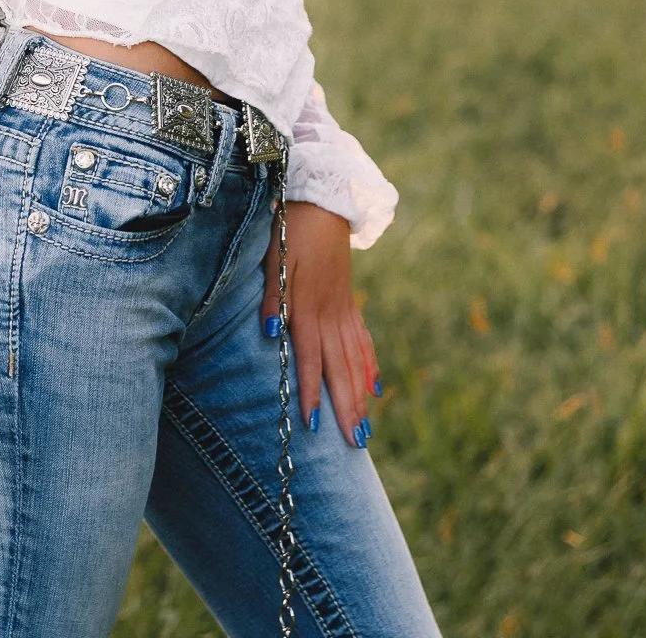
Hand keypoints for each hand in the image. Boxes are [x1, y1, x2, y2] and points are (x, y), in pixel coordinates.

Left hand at [261, 200, 378, 445]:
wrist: (323, 202)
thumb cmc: (292, 231)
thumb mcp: (275, 260)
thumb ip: (273, 300)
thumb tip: (271, 337)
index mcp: (309, 307)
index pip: (310, 359)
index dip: (311, 392)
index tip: (312, 424)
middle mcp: (331, 315)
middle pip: (340, 369)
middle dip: (346, 408)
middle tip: (355, 444)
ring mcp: (344, 310)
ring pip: (355, 362)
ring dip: (359, 396)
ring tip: (365, 429)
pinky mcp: (349, 303)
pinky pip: (363, 341)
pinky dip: (369, 366)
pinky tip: (374, 388)